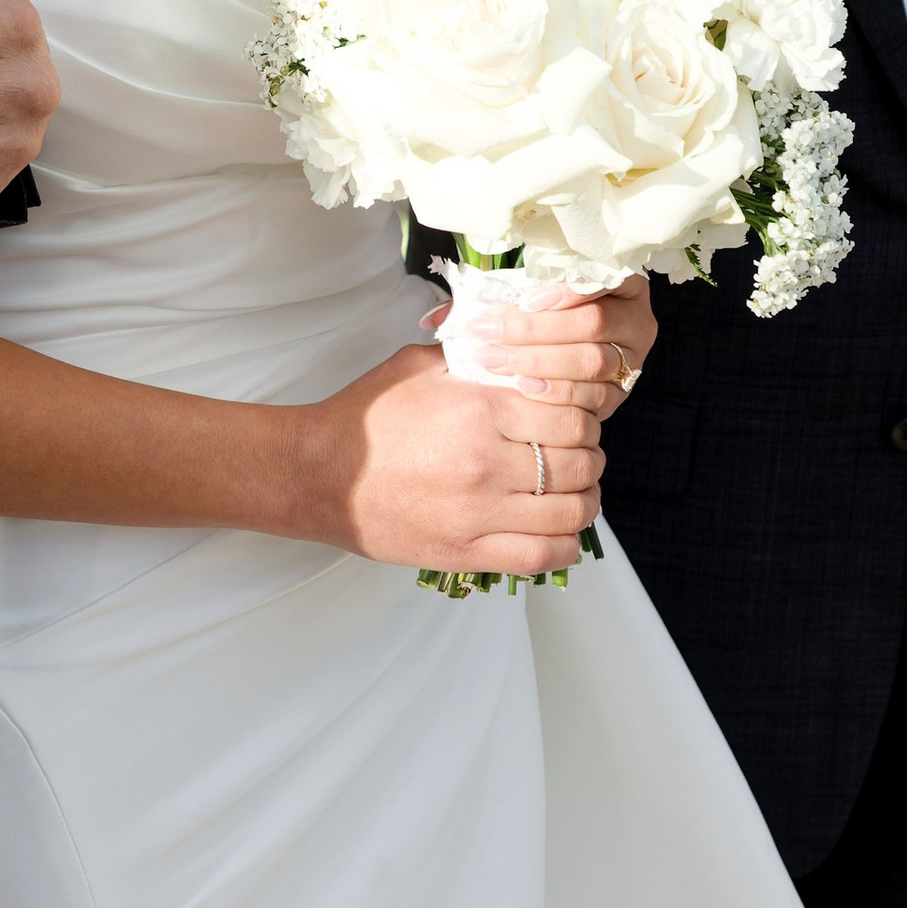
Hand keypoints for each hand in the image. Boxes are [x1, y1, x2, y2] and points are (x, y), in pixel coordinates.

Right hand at [294, 342, 602, 574]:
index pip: (572, 417)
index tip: (575, 420)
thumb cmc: (365, 419)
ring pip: (571, 513)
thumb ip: (476, 358)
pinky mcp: (466, 553)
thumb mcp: (420, 367)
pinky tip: (558, 531)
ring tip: (574, 493)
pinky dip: (565, 545)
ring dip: (584, 502)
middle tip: (579, 456)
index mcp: (480, 409)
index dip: (585, 418)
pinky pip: (542, 557)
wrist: (317, 474)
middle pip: (579, 466)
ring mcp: (478, 514)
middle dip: (589, 458)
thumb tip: (519, 351)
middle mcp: (486, 463)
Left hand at [449, 276, 656, 420]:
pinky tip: (524, 387)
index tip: (527, 299)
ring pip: (592, 361)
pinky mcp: (620, 393)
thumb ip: (486, 298)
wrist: (561, 354)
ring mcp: (631, 359)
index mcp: (619, 279)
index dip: (566, 289)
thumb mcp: (520, 296)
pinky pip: (594, 397)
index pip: (600, 278)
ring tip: (496, 362)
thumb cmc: (536, 317)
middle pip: (593, 323)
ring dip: (539, 361)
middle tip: (489, 333)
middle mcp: (635, 318)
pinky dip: (556, 392)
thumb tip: (432, 319)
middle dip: (536, 330)